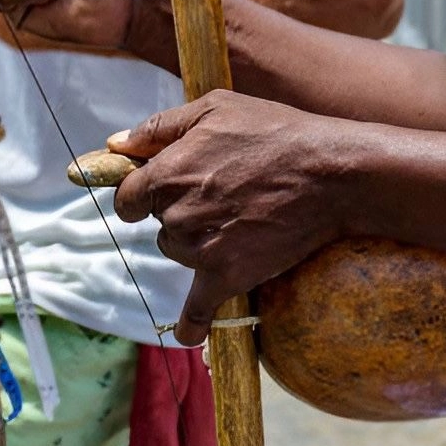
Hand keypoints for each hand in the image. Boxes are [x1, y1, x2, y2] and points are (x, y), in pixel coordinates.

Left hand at [110, 90, 350, 344]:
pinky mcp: (229, 276)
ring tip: (239, 216)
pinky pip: (199, 310)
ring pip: (178, 251)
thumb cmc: (274, 132)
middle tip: (224, 192)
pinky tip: (187, 336)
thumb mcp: (212, 109)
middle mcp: (176, 215)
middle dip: (180, 209)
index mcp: (166, 174)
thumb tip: (114, 143)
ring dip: (196, 241)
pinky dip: (192, 325)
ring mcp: (200, 249)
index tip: (164, 188)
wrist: (331, 174)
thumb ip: (157, 128)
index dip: (143, 192)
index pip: (127, 198)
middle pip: (156, 223)